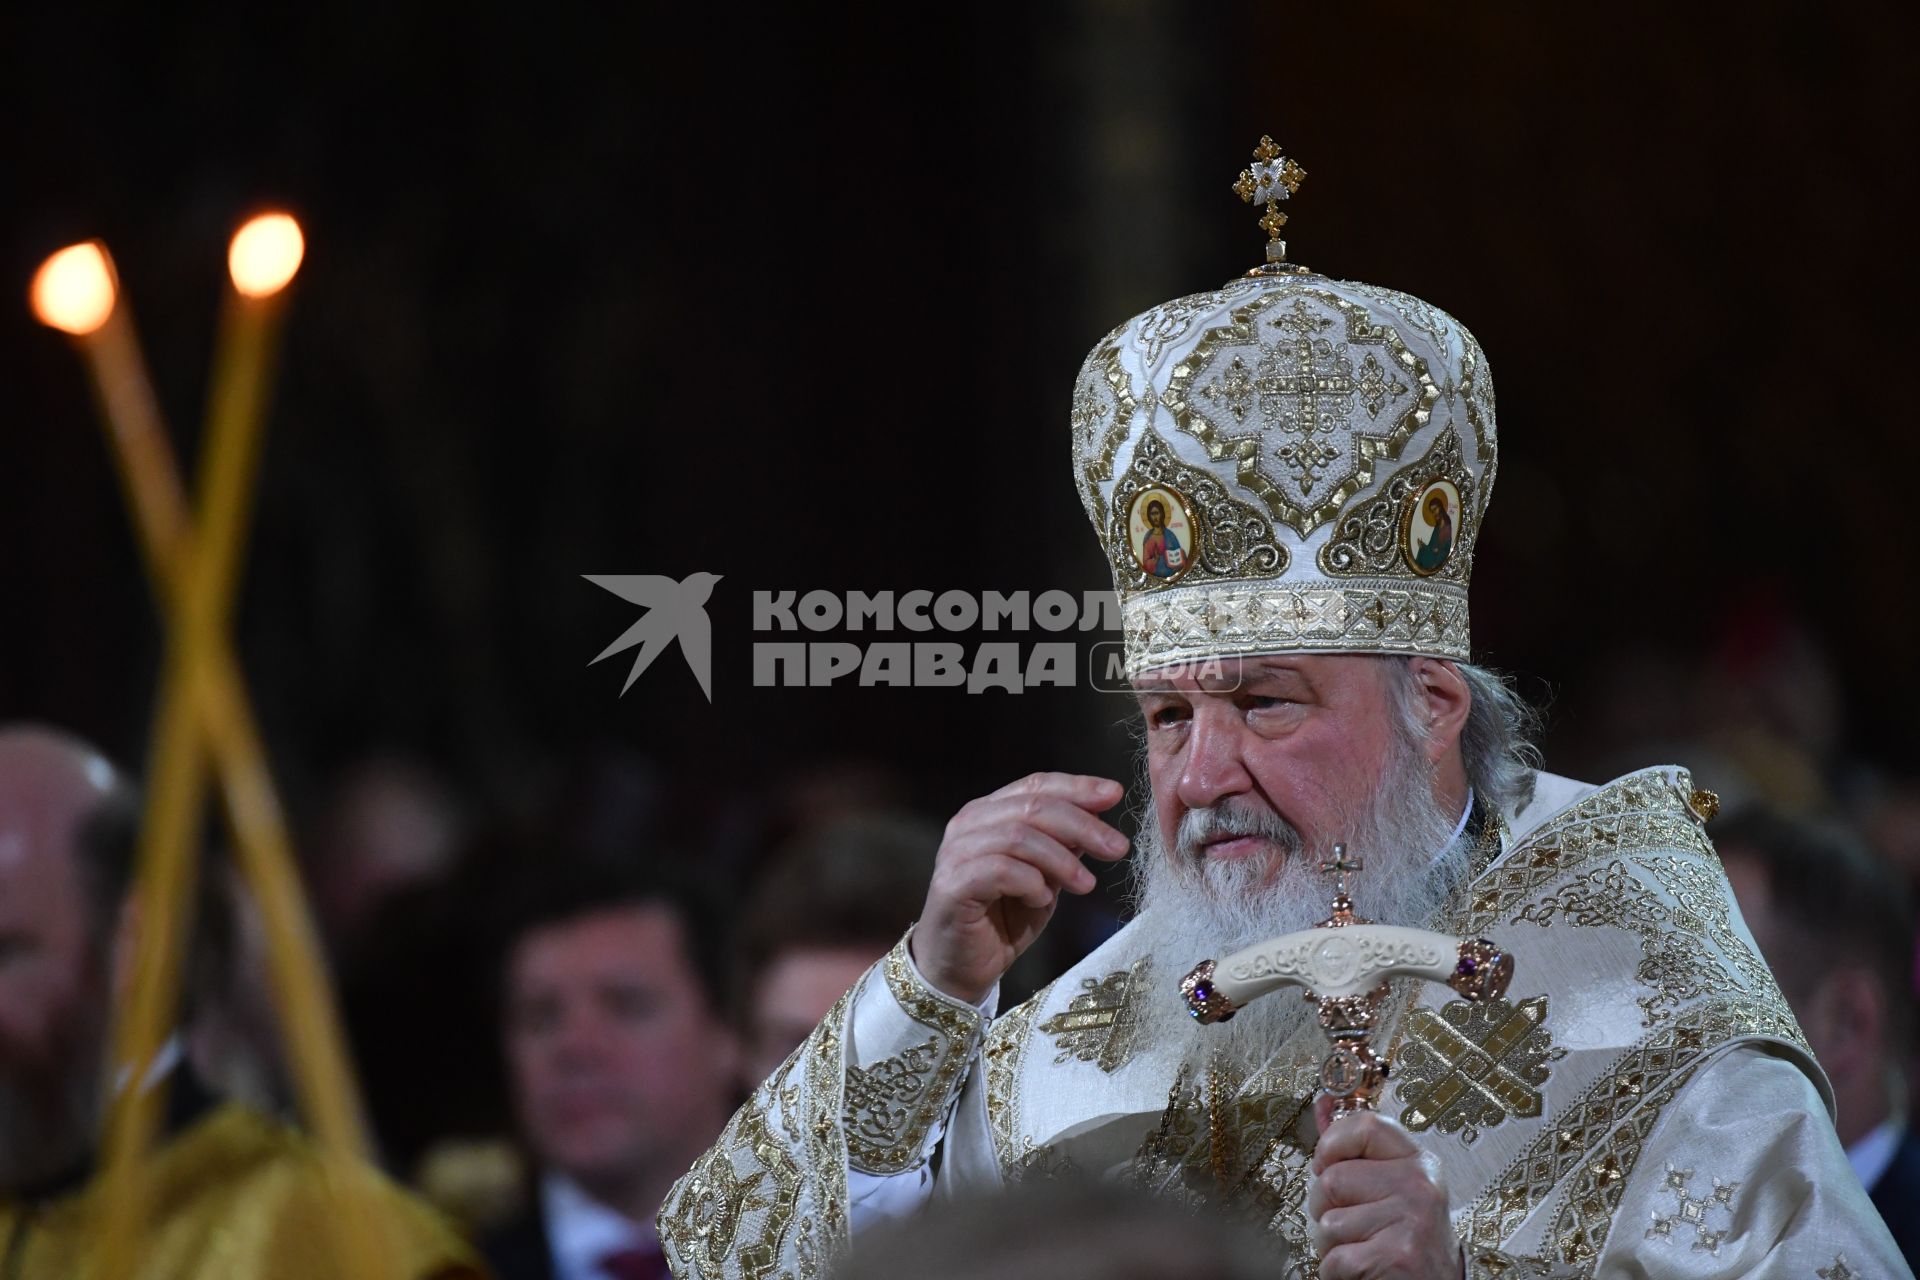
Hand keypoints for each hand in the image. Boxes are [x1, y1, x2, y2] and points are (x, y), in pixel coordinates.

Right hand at [910, 772, 1128, 1003]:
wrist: (962, 968)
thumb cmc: (1004, 919)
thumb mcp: (1045, 877)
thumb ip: (1062, 846)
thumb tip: (1097, 817)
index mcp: (989, 812)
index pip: (1036, 784)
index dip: (1077, 788)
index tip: (1115, 795)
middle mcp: (968, 824)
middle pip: (1033, 807)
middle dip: (1082, 825)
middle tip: (1117, 847)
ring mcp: (956, 852)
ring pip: (1019, 836)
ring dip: (1061, 860)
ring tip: (1086, 885)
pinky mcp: (952, 884)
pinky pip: (1001, 870)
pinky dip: (1031, 882)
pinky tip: (1043, 899)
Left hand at [1308, 1096, 1461, 1279]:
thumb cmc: (1407, 1239)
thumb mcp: (1394, 1187)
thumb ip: (1358, 1150)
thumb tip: (1323, 1104)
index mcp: (1418, 1163)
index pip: (1366, 1126)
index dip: (1332, 1144)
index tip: (1325, 1164)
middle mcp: (1419, 1187)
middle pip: (1332, 1179)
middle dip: (1325, 1208)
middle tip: (1352, 1224)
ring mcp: (1411, 1221)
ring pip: (1329, 1223)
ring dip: (1332, 1245)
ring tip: (1363, 1249)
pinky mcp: (1397, 1256)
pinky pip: (1335, 1259)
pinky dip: (1337, 1272)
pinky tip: (1365, 1270)